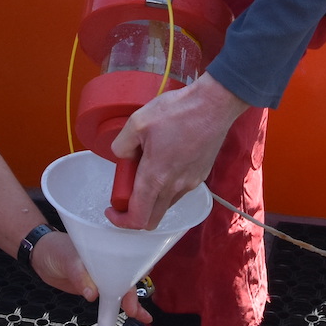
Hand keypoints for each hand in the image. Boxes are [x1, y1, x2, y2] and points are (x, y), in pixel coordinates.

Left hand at [31, 231, 149, 322]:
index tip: (134, 285)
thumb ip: (80, 275)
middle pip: (127, 276)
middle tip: (132, 308)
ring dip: (133, 302)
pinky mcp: (99, 287)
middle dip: (133, 292)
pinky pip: (113, 296)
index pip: (127, 257)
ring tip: (141, 316)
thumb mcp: (67, 259)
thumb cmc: (54, 248)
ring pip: (123, 288)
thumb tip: (93, 294)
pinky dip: (121, 306)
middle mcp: (109, 260)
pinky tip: (134, 314)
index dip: (134, 271)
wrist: (41, 257)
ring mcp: (105, 274)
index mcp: (107, 247)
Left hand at [108, 74, 249, 229]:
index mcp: (156, 177)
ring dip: (151, 198)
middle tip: (126, 191)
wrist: (214, 105)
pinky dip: (166, 186)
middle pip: (152, 219)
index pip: (137, 218)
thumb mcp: (137, 122)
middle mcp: (174, 186)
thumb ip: (121, 145)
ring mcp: (190, 183)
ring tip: (146, 169)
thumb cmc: (178, 111)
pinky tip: (165, 161)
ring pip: (165, 205)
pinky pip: (179, 191)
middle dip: (134, 213)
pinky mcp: (200, 176)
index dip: (120, 220)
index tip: (112, 209)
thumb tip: (122, 156)